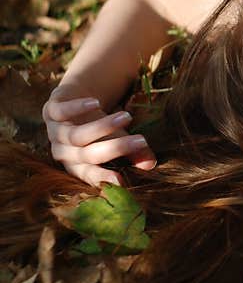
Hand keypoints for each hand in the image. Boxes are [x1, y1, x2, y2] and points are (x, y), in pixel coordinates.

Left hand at [42, 87, 156, 186]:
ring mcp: (56, 131)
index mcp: (77, 164)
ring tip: (127, 116)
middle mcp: (64, 151)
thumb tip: (150, 164)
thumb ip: (133, 152)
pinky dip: (77, 108)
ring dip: (102, 127)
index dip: (102, 178)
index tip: (121, 181)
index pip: (89, 174)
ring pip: (76, 135)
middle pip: (87, 155)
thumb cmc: (99, 127)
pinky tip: (96, 102)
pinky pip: (61, 112)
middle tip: (141, 140)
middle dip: (115, 148)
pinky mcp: (52, 111)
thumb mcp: (118, 139)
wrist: (74, 101)